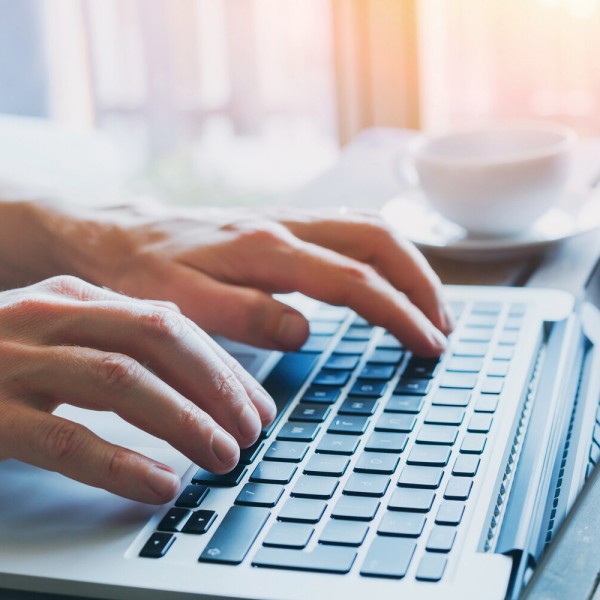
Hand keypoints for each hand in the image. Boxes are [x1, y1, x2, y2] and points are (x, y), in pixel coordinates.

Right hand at [0, 276, 275, 502]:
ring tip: (223, 458)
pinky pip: (66, 438)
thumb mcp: (64, 335)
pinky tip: (160, 485)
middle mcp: (52, 315)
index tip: (257, 406)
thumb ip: (122, 341)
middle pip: (159, 339)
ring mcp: (15, 359)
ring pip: (122, 381)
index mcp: (78, 295)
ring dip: (185, 422)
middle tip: (252, 432)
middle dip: (217, 387)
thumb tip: (201, 370)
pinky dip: (122, 462)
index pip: (172, 324)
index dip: (224, 368)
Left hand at [38, 202, 452, 355]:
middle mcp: (285, 225)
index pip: (354, 279)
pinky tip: (388, 279)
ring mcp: (286, 220)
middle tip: (443, 327)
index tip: (429, 345)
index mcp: (266, 249)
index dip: (400, 312)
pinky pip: (349, 229)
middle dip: (422, 283)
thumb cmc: (146, 274)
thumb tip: (306, 329)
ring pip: (370, 227)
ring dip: (409, 264)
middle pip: (378, 240)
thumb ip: (246, 316)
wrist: (119, 237)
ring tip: (430, 306)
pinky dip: (383, 254)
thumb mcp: (182, 306)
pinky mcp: (283, 225)